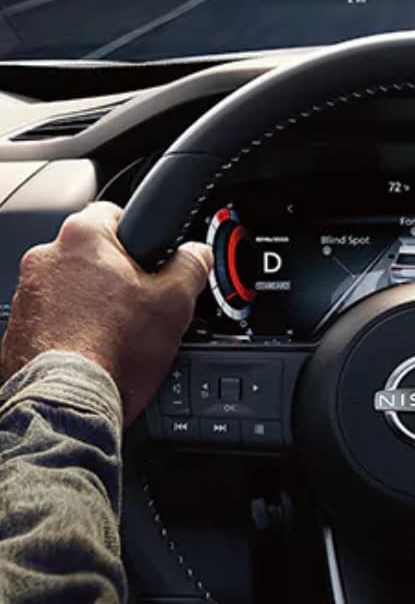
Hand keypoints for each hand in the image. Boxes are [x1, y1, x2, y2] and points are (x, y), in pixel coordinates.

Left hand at [2, 202, 210, 424]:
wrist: (66, 402)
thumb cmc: (112, 350)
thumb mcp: (175, 303)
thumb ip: (192, 265)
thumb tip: (197, 253)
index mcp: (83, 238)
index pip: (116, 212)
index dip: (141, 234)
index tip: (152, 256)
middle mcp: (45, 259)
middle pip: (92, 253)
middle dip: (116, 273)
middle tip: (141, 301)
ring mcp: (25, 294)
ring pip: (70, 286)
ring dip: (90, 301)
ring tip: (116, 332)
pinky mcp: (16, 327)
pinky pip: (51, 317)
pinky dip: (69, 328)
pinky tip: (92, 348)